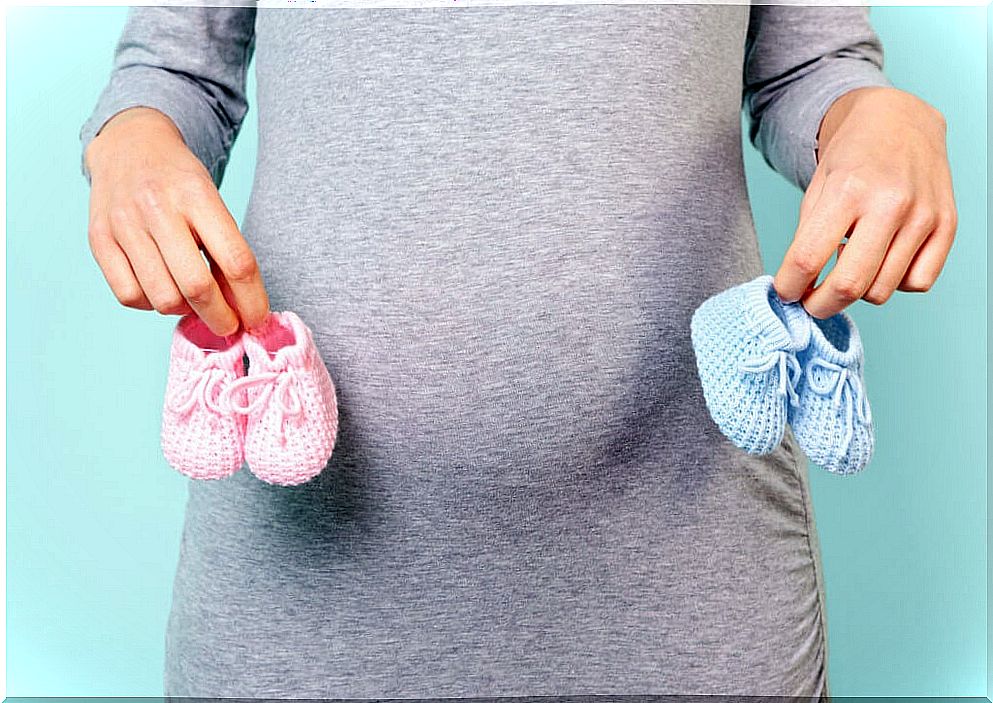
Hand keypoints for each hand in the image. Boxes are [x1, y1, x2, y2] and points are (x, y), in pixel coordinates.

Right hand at [84, 106, 269, 336]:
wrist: (131, 145)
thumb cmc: (181, 182)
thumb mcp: (213, 203)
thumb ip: (227, 250)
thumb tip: (244, 307)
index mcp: (198, 195)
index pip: (237, 262)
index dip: (251, 300)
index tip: (257, 318)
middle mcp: (158, 208)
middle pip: (197, 286)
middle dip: (220, 318)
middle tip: (229, 326)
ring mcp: (124, 224)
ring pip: (163, 297)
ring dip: (185, 311)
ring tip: (193, 300)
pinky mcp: (99, 239)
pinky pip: (129, 296)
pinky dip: (151, 305)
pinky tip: (162, 290)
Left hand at [773, 86, 957, 318]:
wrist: (901, 121)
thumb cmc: (854, 156)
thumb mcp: (817, 188)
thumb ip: (806, 237)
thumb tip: (796, 287)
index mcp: (848, 190)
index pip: (806, 258)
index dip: (789, 287)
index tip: (785, 292)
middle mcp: (890, 204)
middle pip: (849, 286)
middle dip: (820, 305)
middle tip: (810, 301)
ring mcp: (924, 217)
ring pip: (881, 291)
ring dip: (858, 290)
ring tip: (850, 264)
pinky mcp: (948, 226)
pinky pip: (916, 283)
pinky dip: (895, 282)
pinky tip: (884, 260)